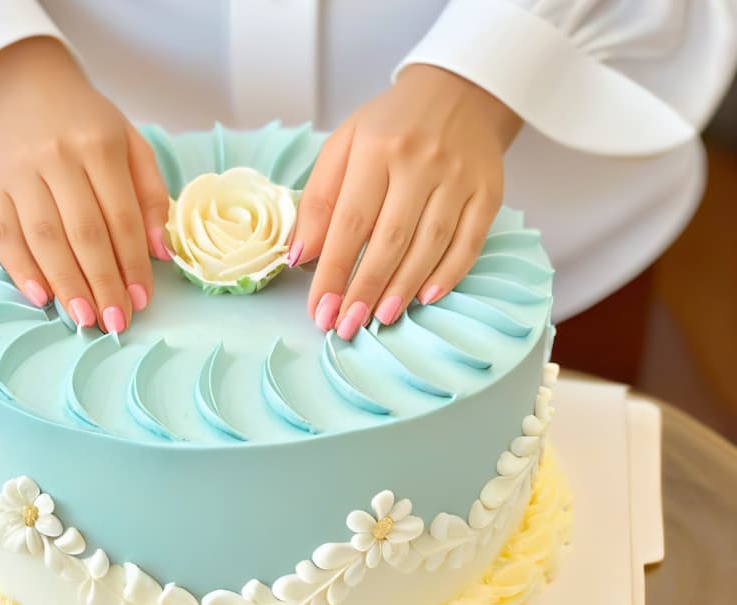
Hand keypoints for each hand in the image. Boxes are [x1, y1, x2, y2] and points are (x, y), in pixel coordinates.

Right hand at [0, 37, 169, 332]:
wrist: (22, 88)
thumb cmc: (86, 126)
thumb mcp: (131, 145)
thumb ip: (150, 195)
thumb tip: (161, 253)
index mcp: (99, 146)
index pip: (121, 217)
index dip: (132, 264)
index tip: (141, 301)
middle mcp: (56, 157)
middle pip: (83, 233)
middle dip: (102, 283)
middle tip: (115, 323)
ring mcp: (17, 172)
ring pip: (44, 238)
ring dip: (66, 284)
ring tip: (85, 319)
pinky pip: (3, 235)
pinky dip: (21, 270)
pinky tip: (41, 297)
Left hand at [290, 64, 521, 338]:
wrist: (459, 91)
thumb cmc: (390, 126)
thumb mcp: (343, 146)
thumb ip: (319, 199)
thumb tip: (301, 256)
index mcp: (376, 149)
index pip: (349, 221)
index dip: (334, 270)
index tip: (319, 308)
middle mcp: (420, 162)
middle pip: (389, 239)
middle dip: (365, 289)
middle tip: (346, 326)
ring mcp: (459, 178)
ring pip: (429, 245)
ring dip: (403, 288)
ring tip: (380, 319)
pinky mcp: (488, 192)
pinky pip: (470, 242)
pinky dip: (450, 274)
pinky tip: (426, 298)